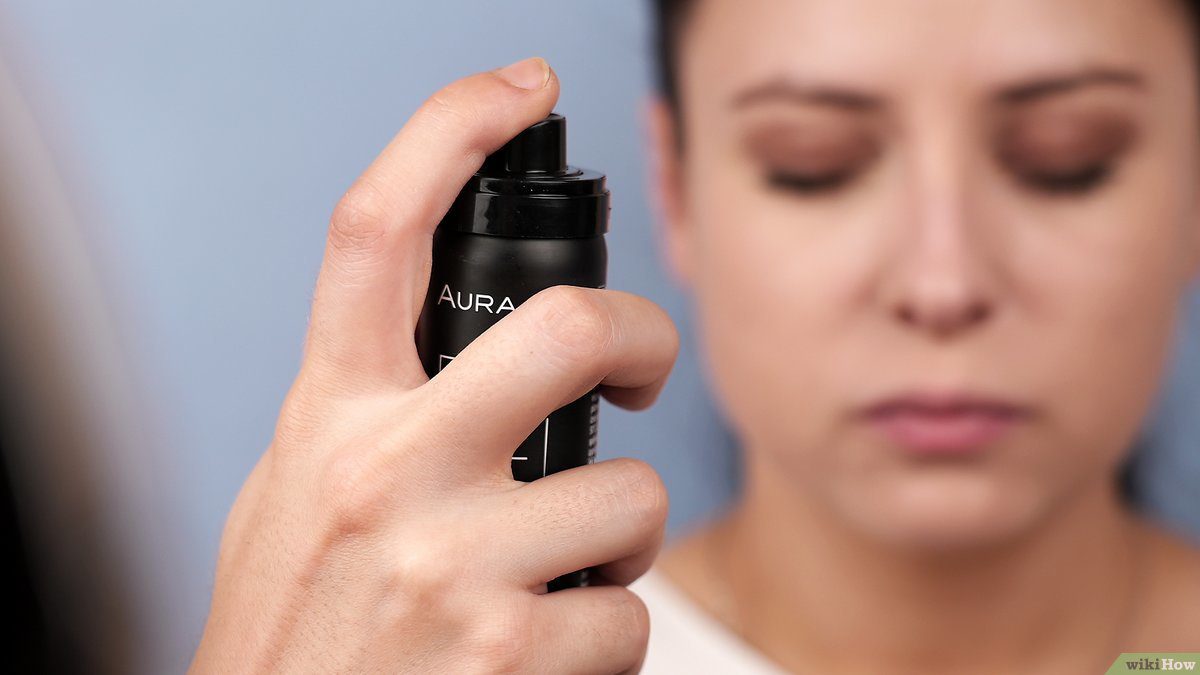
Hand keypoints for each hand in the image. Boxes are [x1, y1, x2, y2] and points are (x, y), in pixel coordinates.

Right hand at [190, 57, 679, 673]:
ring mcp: (454, 565)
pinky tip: (549, 647)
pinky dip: (609, 632)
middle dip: (639, 335)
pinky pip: (629, 615)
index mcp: (331, 419)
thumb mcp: (293, 497)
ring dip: (621, 532)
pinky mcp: (512, 654)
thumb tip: (441, 349)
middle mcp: (389, 474)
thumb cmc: (293, 630)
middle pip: (563, 325)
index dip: (449, 129)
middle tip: (641, 365)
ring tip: (565, 569)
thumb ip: (361, 418)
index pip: (380, 231)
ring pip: (629, 495)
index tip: (516, 88)